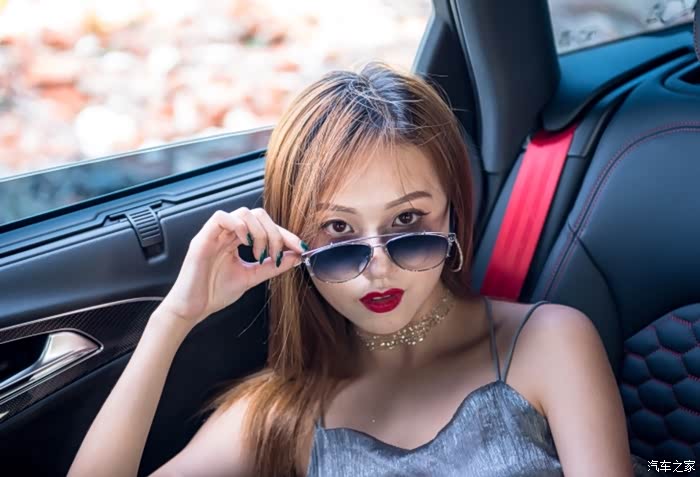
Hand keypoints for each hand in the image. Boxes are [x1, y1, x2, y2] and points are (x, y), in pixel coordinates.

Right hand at [158, 207, 306, 328]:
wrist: (193, 309)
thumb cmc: (215, 293)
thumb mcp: (251, 277)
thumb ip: (272, 266)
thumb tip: (296, 256)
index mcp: (237, 240)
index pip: (265, 226)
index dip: (285, 234)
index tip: (301, 248)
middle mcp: (226, 233)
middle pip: (257, 215)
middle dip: (275, 232)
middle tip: (278, 254)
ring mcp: (214, 234)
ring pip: (243, 213)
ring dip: (259, 232)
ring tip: (260, 254)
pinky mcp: (202, 239)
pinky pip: (220, 218)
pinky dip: (238, 226)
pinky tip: (246, 244)